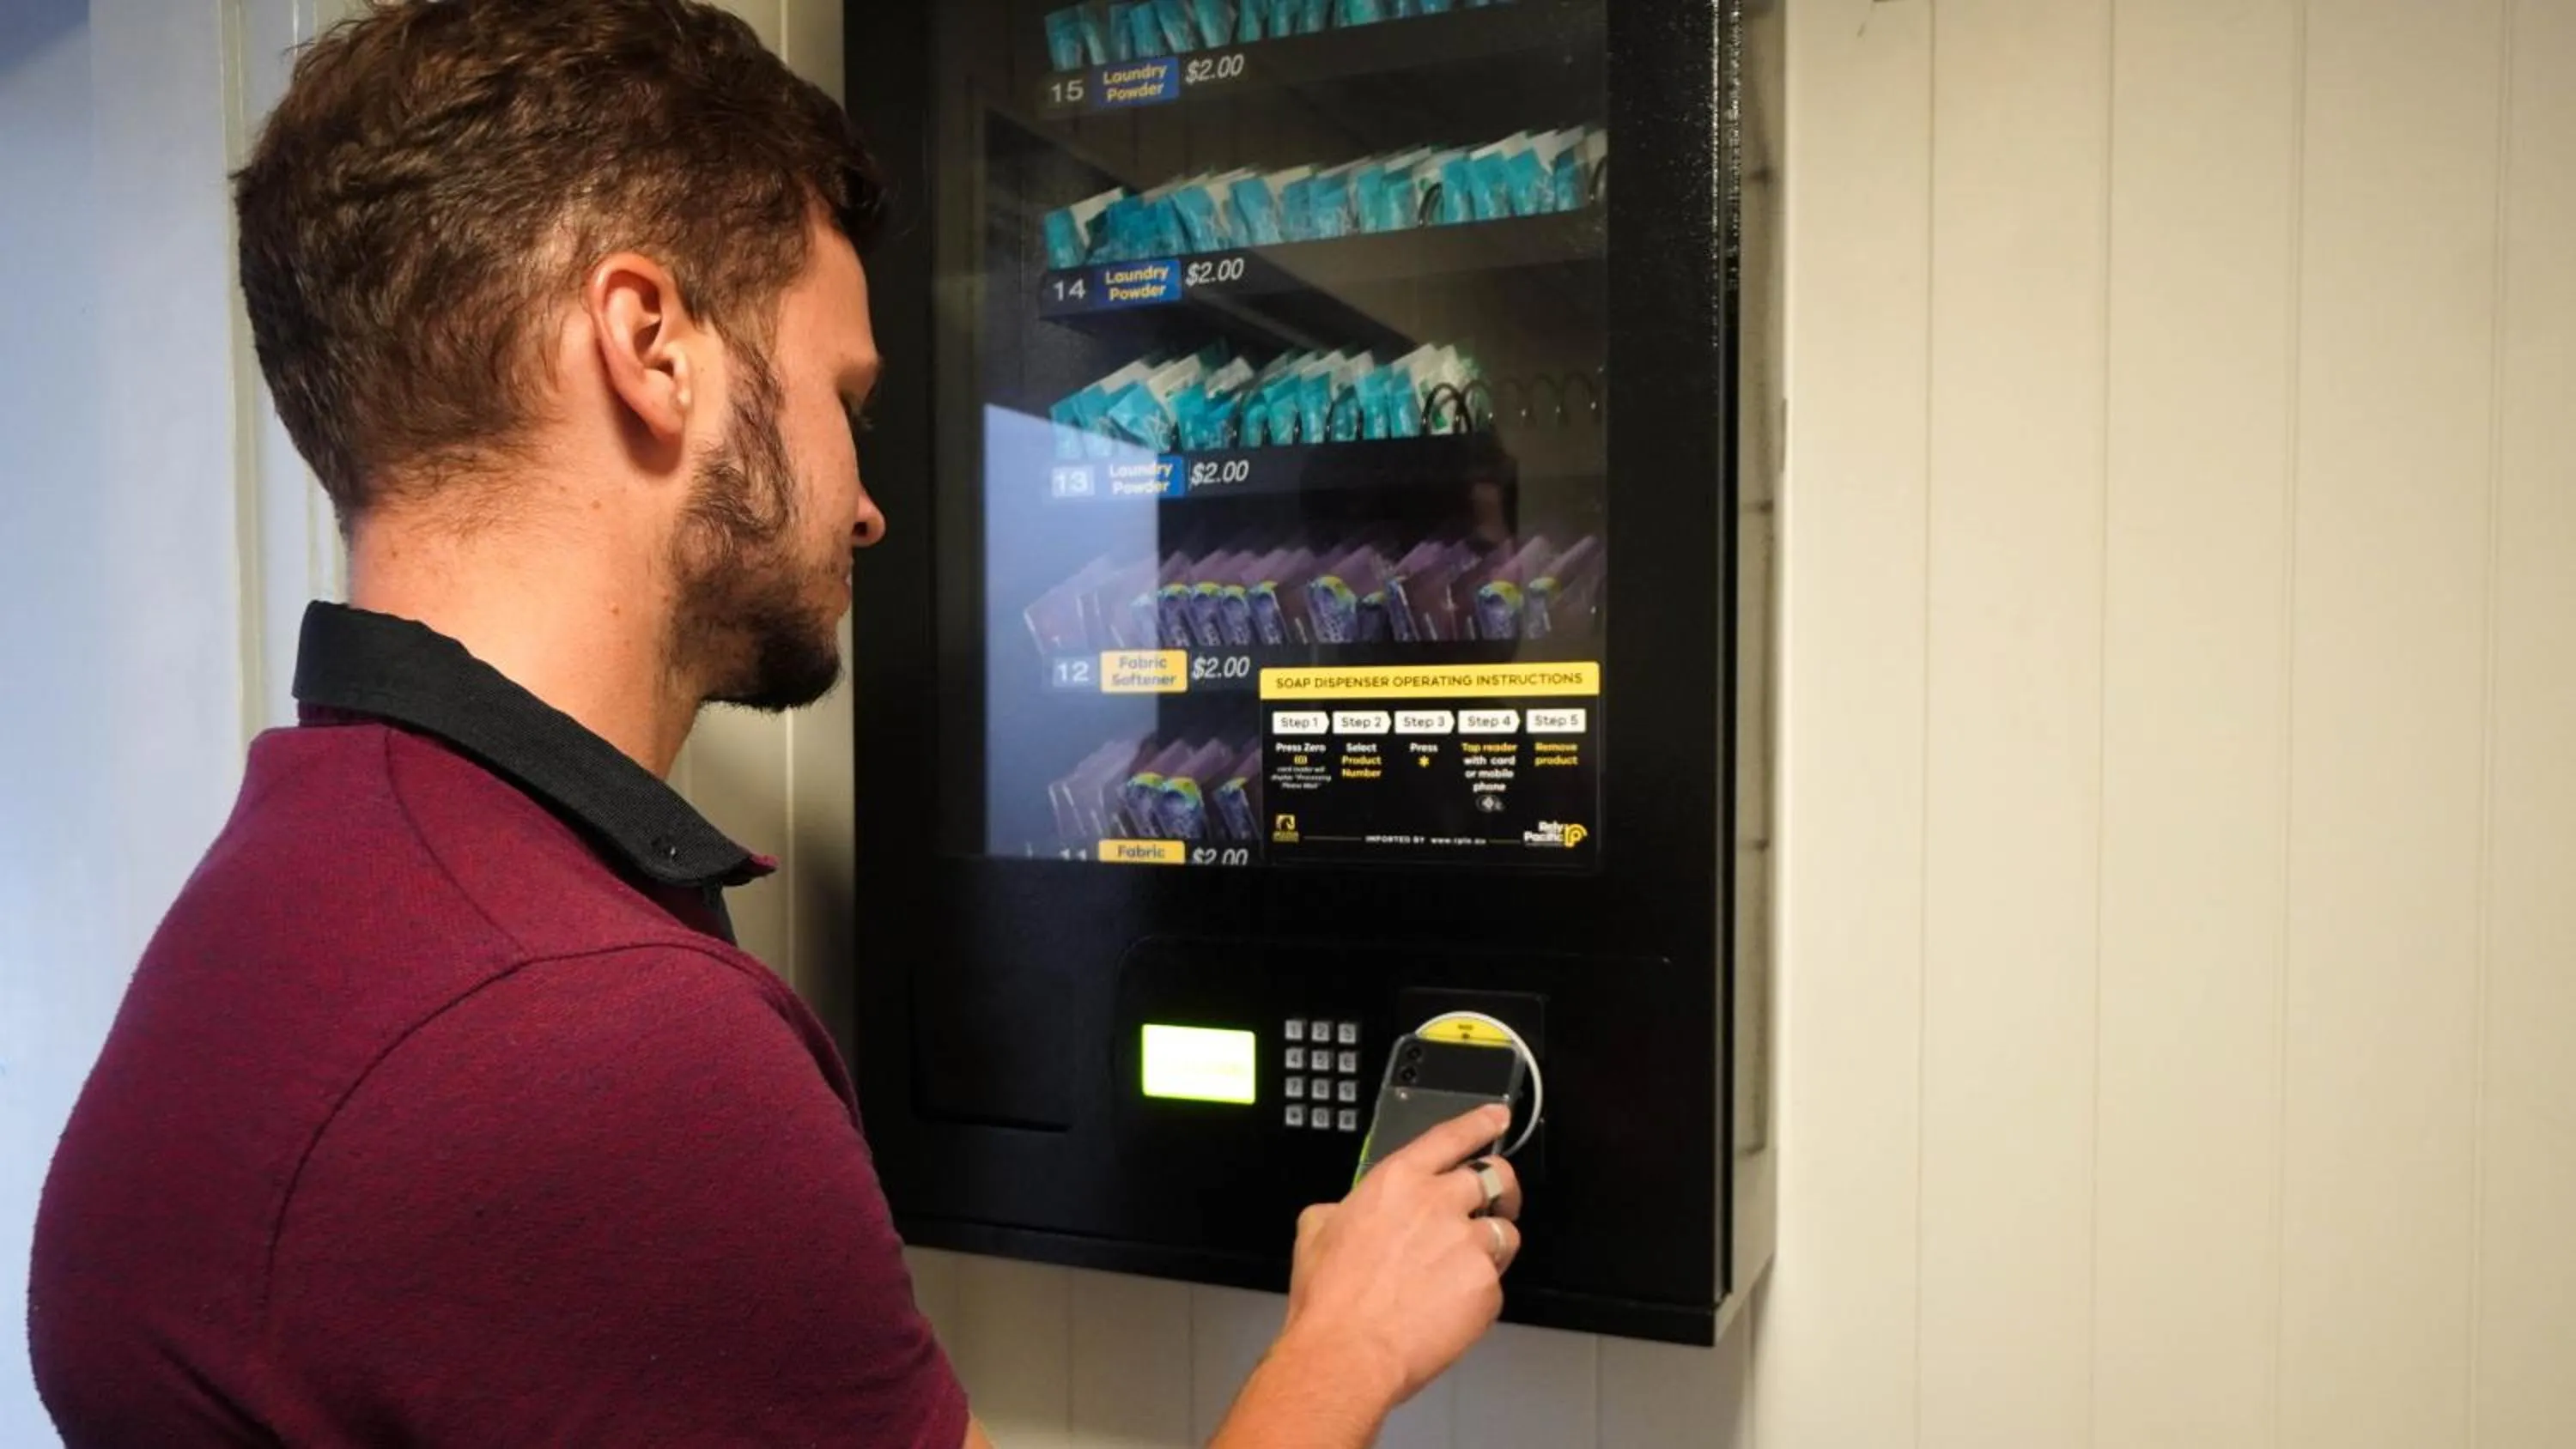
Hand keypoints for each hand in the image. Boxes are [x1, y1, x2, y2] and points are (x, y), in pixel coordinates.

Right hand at [1276, 1105, 1524, 1407]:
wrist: (1346, 1352)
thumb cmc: (1330, 1299)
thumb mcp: (1315, 1232)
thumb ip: (1342, 1209)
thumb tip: (1344, 1213)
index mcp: (1397, 1182)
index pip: (1451, 1138)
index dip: (1479, 1123)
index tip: (1497, 1117)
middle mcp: (1438, 1203)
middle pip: (1494, 1178)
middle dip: (1501, 1190)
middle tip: (1497, 1204)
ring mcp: (1467, 1243)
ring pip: (1503, 1233)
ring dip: (1491, 1247)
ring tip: (1461, 1273)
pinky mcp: (1485, 1286)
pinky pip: (1495, 1283)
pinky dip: (1478, 1295)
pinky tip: (1448, 1311)